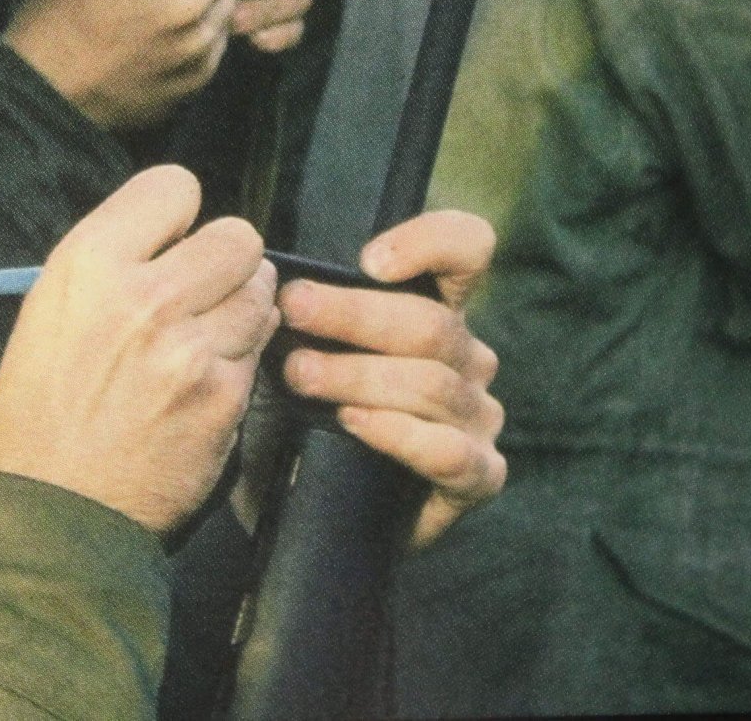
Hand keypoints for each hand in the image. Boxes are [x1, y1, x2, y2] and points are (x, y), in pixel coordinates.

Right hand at [0, 166, 279, 534]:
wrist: (52, 511)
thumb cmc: (37, 412)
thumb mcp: (48, 313)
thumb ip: (113, 265)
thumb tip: (170, 240)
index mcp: (89, 263)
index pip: (176, 186)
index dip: (178, 216)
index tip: (169, 243)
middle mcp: (145, 295)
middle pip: (238, 236)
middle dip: (227, 262)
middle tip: (203, 291)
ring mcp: (192, 348)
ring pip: (262, 292)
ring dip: (243, 309)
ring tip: (207, 337)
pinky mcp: (225, 396)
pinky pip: (259, 352)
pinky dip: (240, 362)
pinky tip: (205, 383)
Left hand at [278, 210, 504, 548]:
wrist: (313, 508)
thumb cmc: (304, 417)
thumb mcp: (302, 352)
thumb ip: (307, 314)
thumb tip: (270, 279)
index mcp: (438, 312)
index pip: (467, 251)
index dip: (430, 242)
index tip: (368, 261)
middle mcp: (470, 359)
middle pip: (431, 323)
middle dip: (354, 314)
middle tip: (292, 310)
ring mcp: (479, 418)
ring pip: (432, 383)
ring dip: (358, 374)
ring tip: (299, 374)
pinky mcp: (480, 476)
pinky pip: (448, 450)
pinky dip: (396, 433)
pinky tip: (352, 423)